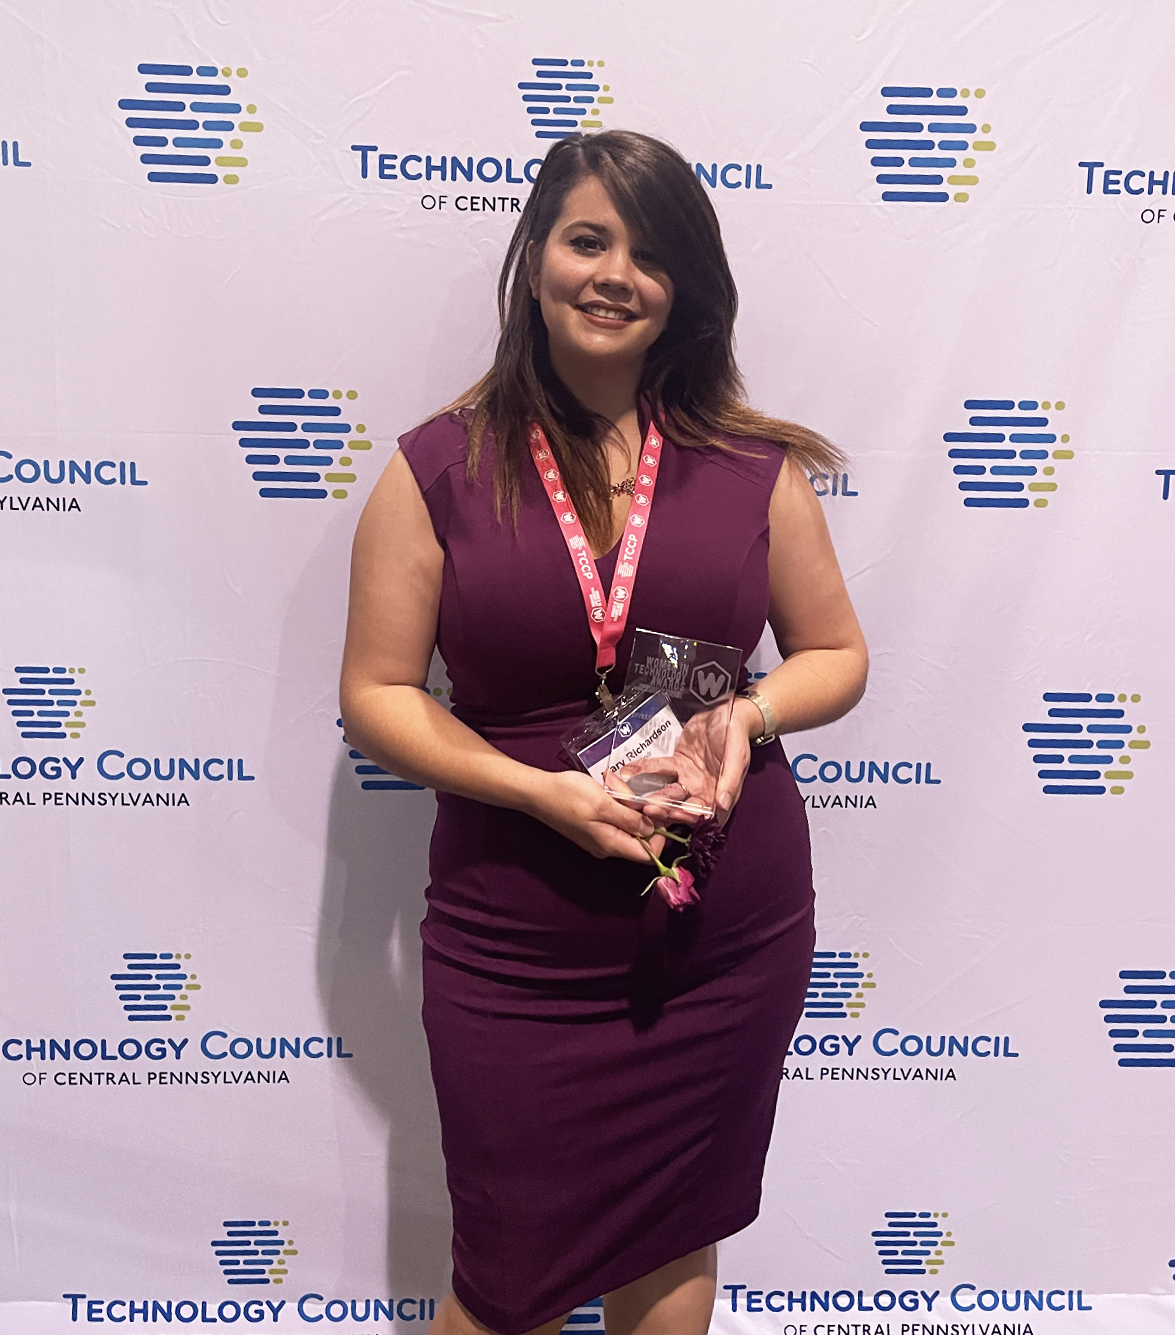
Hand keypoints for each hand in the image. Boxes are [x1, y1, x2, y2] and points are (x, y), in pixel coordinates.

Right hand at [523, 770, 664, 862]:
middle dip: (641, 812)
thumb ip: (629, 819)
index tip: (659, 812)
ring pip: (627, 825)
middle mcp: (606, 846)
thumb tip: (651, 830)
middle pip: (639, 838)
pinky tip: (607, 788)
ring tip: (613, 786)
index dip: (660, 837)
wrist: (537, 792)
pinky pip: (615, 819)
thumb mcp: (603, 803)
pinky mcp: (592, 826)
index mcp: (610, 844)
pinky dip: (616, 803)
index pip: (648, 855)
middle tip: (629, 791)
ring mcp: (598, 837)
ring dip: (627, 804)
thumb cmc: (568, 796)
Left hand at [619, 699, 755, 826]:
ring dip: (651, 793)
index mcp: (719, 794)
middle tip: (647, 807)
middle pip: (680, 805)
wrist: (728, 712)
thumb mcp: (737, 757)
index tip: (672, 814)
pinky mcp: (677, 764)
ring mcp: (688, 778)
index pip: (702, 814)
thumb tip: (722, 805)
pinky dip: (644, 770)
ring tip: (634, 794)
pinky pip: (659, 769)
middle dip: (663, 808)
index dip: (687, 817)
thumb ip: (730, 781)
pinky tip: (629, 771)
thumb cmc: (737, 735)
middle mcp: (702, 791)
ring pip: (666, 790)